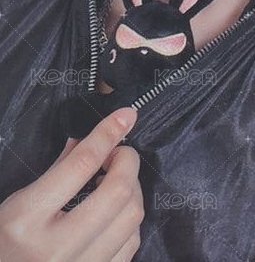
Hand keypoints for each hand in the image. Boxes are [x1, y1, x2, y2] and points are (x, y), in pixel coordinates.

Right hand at [0, 107, 143, 260]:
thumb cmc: (5, 243)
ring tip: (116, 182)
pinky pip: (132, 244)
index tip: (125, 116)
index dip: (107, 134)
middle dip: (127, 161)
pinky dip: (130, 219)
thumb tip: (91, 138)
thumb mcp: (18, 202)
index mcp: (27, 220)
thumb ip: (57, 169)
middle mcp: (56, 249)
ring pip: (131, 218)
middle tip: (119, 153)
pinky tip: (116, 212)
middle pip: (116, 192)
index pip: (80, 165)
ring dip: (132, 189)